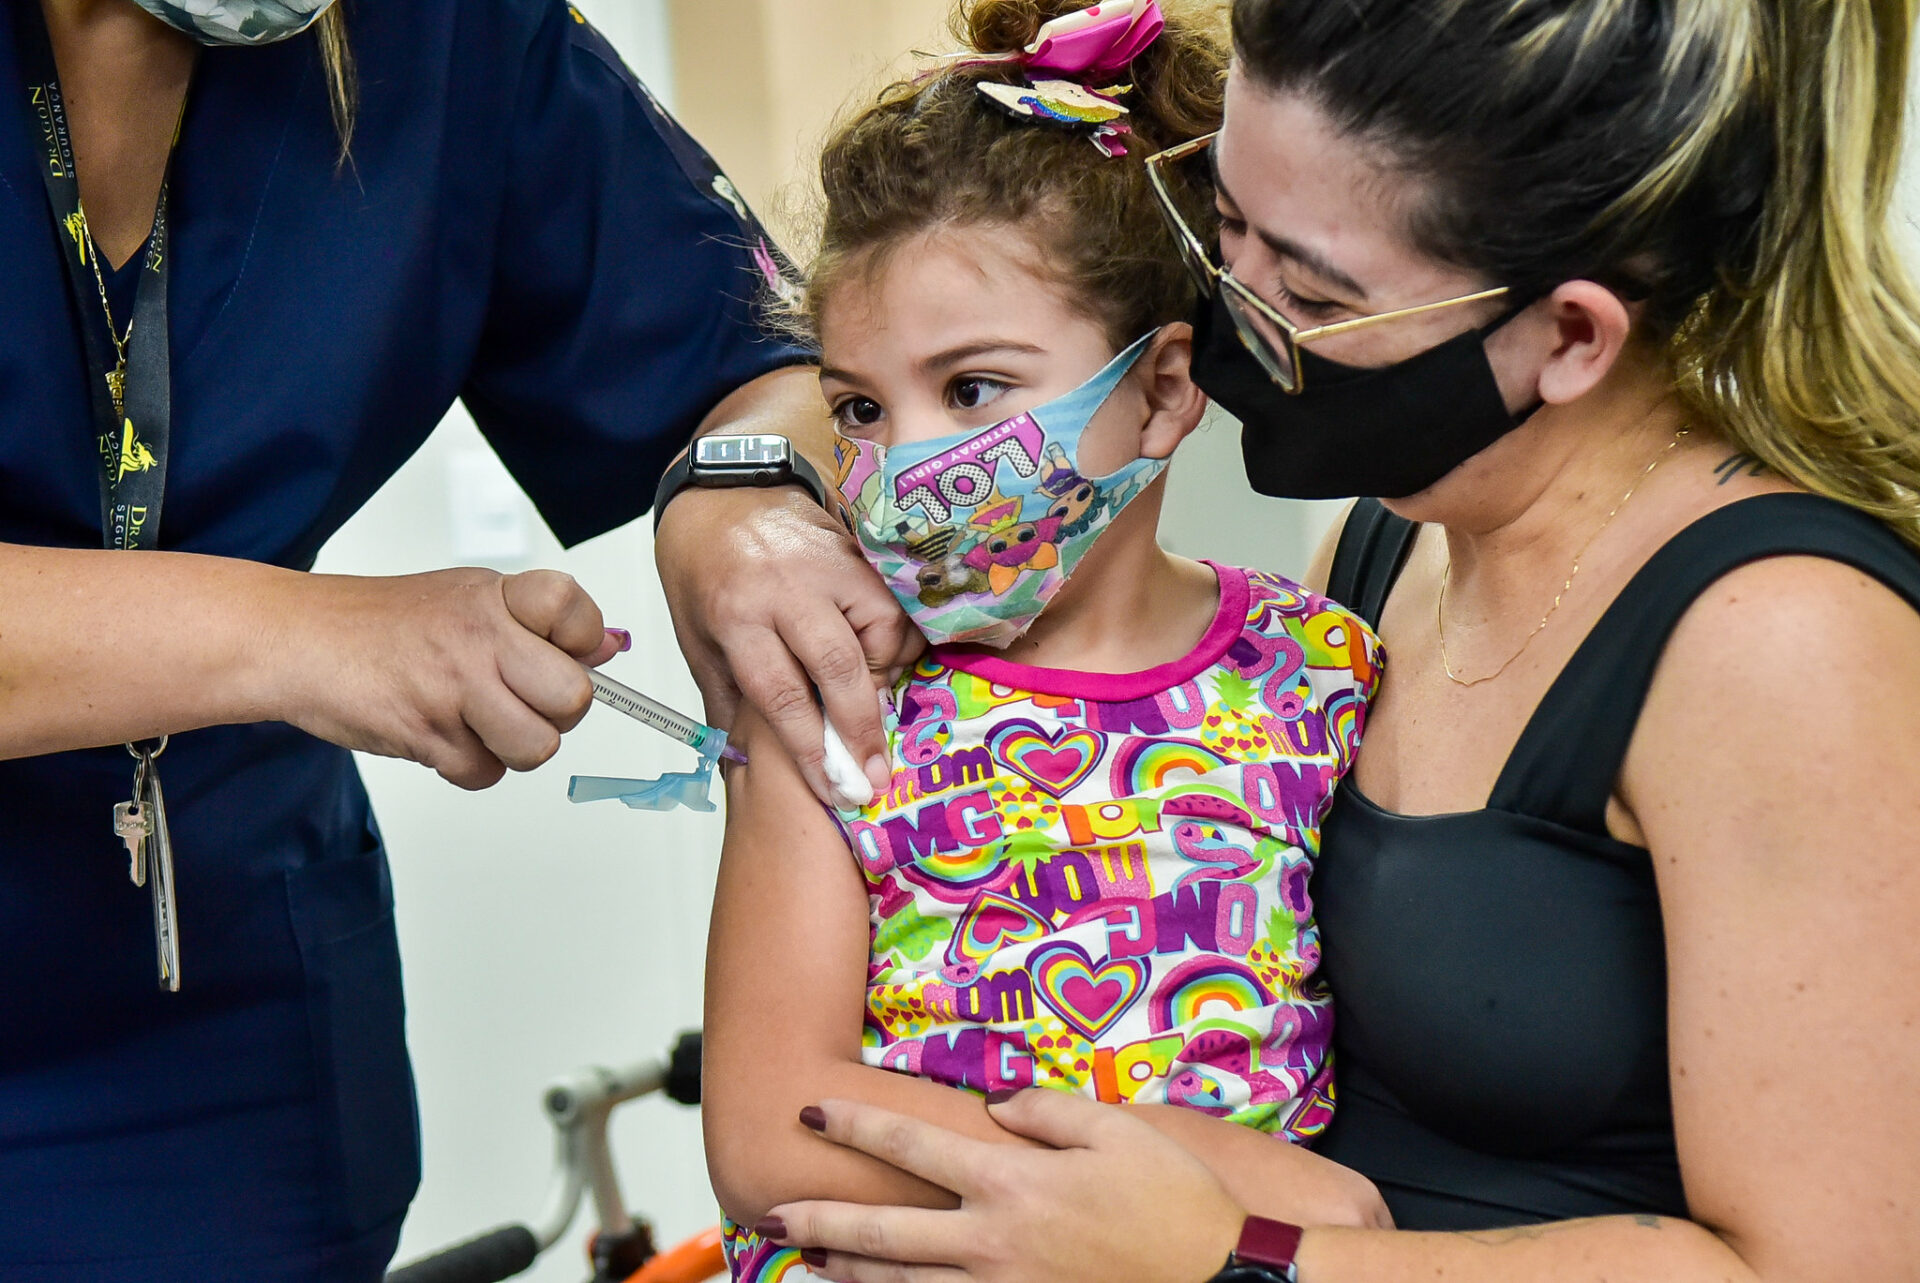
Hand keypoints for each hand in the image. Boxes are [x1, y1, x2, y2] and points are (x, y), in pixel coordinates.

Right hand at [274, 567, 622, 789]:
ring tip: (478, 721)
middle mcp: (481, 637)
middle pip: (574, 698)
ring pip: (537, 747)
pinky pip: (484, 774)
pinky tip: (442, 734)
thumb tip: (607, 645)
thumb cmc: (381, 622)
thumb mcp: (469, 599)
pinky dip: (468, 766)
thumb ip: (539, 624)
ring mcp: (455, 687)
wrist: (297, 639)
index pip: (575, 612)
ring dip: (511, 747)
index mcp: (497, 597)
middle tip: (520, 701)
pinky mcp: (427, 734)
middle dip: (555, 713)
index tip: (564, 652)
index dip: (582, 642)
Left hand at [655, 485, 920, 802]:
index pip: (781, 695)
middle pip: (838, 667)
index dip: (811, 749)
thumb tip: (748, 767)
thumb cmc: (705, 573)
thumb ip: (730, 701)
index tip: (833, 788)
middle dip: (861, 728)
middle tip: (877, 774)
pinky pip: (893, 607)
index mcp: (736, 617)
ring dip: (884, 678)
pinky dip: (894, 642)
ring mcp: (828, 566)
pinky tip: (878, 661)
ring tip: (875, 708)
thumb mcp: (698, 640)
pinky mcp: (858, 553)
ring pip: (880, 631)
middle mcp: (786, 589)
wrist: (722, 495)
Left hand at [763, 1090, 1246, 1282]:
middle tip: (772, 1214)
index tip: (812, 1111)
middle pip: (884, 1232)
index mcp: (1012, 1181)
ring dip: (848, 1273)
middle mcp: (994, 1239)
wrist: (1220, 1278)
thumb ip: (1046, 1110)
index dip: (855, 1126)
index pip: (912, 1146)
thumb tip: (995, 1107)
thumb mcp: (1116, 1128)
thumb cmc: (1174, 1198)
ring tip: (808, 1264)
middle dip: (821, 1221)